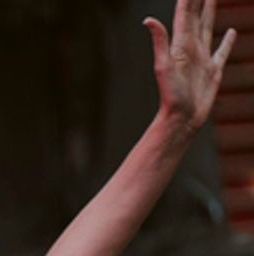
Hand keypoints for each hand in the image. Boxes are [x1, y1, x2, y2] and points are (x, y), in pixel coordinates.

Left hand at [145, 0, 236, 132]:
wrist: (181, 120)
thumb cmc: (171, 96)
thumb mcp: (164, 66)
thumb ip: (159, 42)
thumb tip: (148, 20)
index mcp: (180, 45)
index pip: (185, 14)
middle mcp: (191, 49)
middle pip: (196, 17)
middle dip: (200, 0)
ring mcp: (203, 59)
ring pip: (208, 29)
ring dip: (210, 13)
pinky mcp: (213, 71)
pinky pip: (222, 51)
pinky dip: (228, 41)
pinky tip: (231, 31)